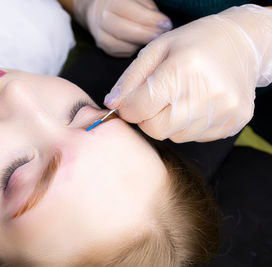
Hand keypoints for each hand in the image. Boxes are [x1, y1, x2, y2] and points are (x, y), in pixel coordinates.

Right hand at [73, 0, 171, 56]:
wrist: (103, 9)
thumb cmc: (128, 2)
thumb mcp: (139, 0)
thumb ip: (148, 10)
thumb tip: (162, 25)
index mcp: (111, 1)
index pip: (127, 10)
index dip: (148, 18)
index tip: (165, 24)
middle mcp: (101, 17)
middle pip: (121, 30)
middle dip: (144, 34)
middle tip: (159, 35)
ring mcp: (99, 33)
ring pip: (118, 44)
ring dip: (137, 44)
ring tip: (151, 40)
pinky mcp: (102, 45)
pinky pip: (118, 52)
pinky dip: (131, 50)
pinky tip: (140, 44)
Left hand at [103, 4, 271, 141]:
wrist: (241, 44)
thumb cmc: (192, 44)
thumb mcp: (156, 50)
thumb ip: (130, 79)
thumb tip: (111, 104)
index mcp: (183, 68)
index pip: (140, 109)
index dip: (129, 108)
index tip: (131, 102)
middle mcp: (207, 92)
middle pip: (157, 129)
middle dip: (148, 118)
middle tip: (156, 100)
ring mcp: (225, 109)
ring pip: (176, 136)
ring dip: (170, 122)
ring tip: (181, 98)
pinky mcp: (235, 121)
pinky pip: (197, 137)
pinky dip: (189, 125)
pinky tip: (198, 104)